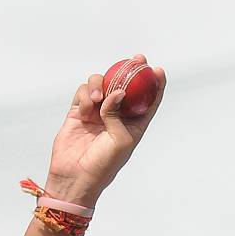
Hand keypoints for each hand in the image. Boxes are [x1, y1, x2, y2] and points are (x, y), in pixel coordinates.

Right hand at [44, 54, 165, 206]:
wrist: (75, 176)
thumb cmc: (104, 164)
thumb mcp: (121, 140)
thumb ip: (119, 114)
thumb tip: (118, 91)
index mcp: (134, 125)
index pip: (148, 102)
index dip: (155, 85)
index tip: (159, 70)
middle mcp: (116, 117)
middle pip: (125, 87)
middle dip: (131, 71)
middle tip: (137, 59)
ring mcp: (97, 113)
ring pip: (102, 85)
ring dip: (102, 83)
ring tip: (99, 96)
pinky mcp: (78, 112)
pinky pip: (84, 92)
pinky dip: (86, 93)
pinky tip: (88, 104)